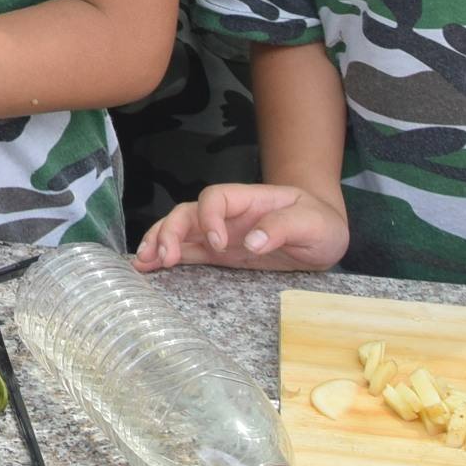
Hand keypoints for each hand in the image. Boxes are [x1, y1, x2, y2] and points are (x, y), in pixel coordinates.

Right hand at [134, 183, 348, 272]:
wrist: (323, 233)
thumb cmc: (320, 222)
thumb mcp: (312, 223)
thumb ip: (283, 228)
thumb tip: (251, 242)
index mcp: (248, 200)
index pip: (215, 198)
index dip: (209, 218)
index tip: (217, 244)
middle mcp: (228, 215)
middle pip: (187, 212)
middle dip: (170, 232)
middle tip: (163, 258)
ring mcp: (221, 233)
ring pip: (180, 230)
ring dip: (159, 242)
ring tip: (142, 263)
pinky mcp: (220, 253)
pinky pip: (187, 251)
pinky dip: (165, 256)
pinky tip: (146, 267)